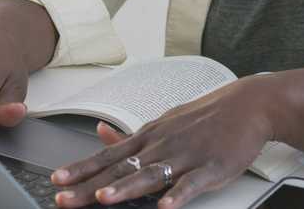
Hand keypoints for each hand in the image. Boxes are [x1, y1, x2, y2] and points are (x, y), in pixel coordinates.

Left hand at [50, 76, 276, 207]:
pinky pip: (191, 183)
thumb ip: (130, 137)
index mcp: (146, 137)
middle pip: (120, 169)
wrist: (247, 106)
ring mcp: (185, 155)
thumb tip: (99, 133)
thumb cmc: (203, 118)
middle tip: (64, 196)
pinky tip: (164, 206)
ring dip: (126, 189)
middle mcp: (160, 145)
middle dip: (90, 185)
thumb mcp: (161, 124)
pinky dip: (177, 195)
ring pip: (150, 174)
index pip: (106, 157)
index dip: (81, 169)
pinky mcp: (212, 167)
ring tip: (104, 200)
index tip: (57, 179)